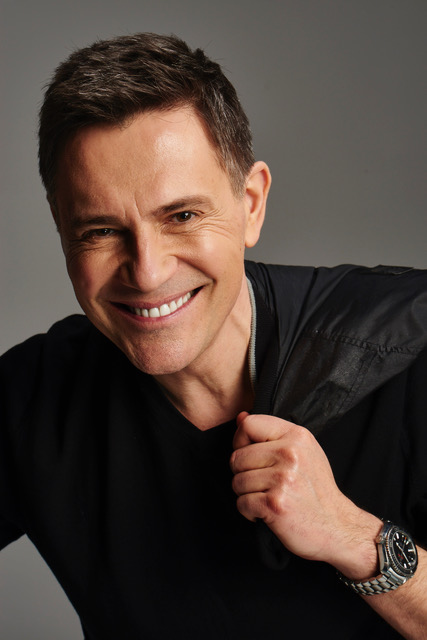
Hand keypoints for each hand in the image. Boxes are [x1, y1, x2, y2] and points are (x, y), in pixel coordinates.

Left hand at [230, 412, 380, 577]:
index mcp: (296, 436)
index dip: (241, 441)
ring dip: (247, 494)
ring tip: (268, 497)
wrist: (336, 526)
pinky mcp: (275, 504)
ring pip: (237, 481)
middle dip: (243, 473)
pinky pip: (242, 503)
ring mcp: (283, 479)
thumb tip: (240, 417)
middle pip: (237, 456)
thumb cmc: (316, 490)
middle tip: (263, 484)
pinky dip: (249, 511)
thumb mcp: (303, 451)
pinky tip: (266, 511)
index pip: (248, 424)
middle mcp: (290, 454)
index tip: (251, 456)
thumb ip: (271, 434)